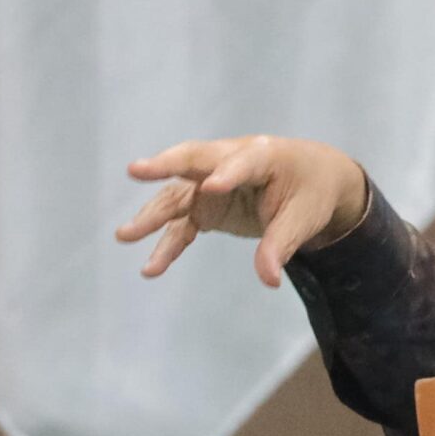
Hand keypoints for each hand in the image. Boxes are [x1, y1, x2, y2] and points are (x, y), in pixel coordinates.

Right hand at [115, 135, 368, 287]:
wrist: (308, 182)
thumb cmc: (309, 192)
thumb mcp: (305, 219)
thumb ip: (282, 245)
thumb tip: (269, 280)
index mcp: (263, 156)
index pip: (242, 163)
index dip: (227, 174)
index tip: (212, 187)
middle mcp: (228, 162)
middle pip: (193, 162)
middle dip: (165, 166)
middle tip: (135, 170)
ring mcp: (210, 183)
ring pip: (176, 195)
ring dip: (152, 215)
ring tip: (125, 235)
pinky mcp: (204, 205)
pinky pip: (182, 225)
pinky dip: (168, 244)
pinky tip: (152, 268)